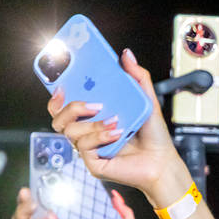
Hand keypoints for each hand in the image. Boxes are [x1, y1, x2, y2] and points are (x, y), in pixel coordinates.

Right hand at [46, 49, 190, 206]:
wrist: (163, 161)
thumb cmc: (153, 135)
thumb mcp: (147, 101)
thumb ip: (137, 77)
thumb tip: (126, 55)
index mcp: (93, 116)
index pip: (62, 105)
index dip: (56, 95)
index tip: (61, 85)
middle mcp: (87, 131)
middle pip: (58, 118)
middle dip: (71, 107)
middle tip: (96, 104)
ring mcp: (88, 148)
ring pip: (70, 131)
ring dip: (92, 124)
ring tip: (115, 121)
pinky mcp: (92, 163)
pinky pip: (84, 146)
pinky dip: (100, 136)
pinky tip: (117, 134)